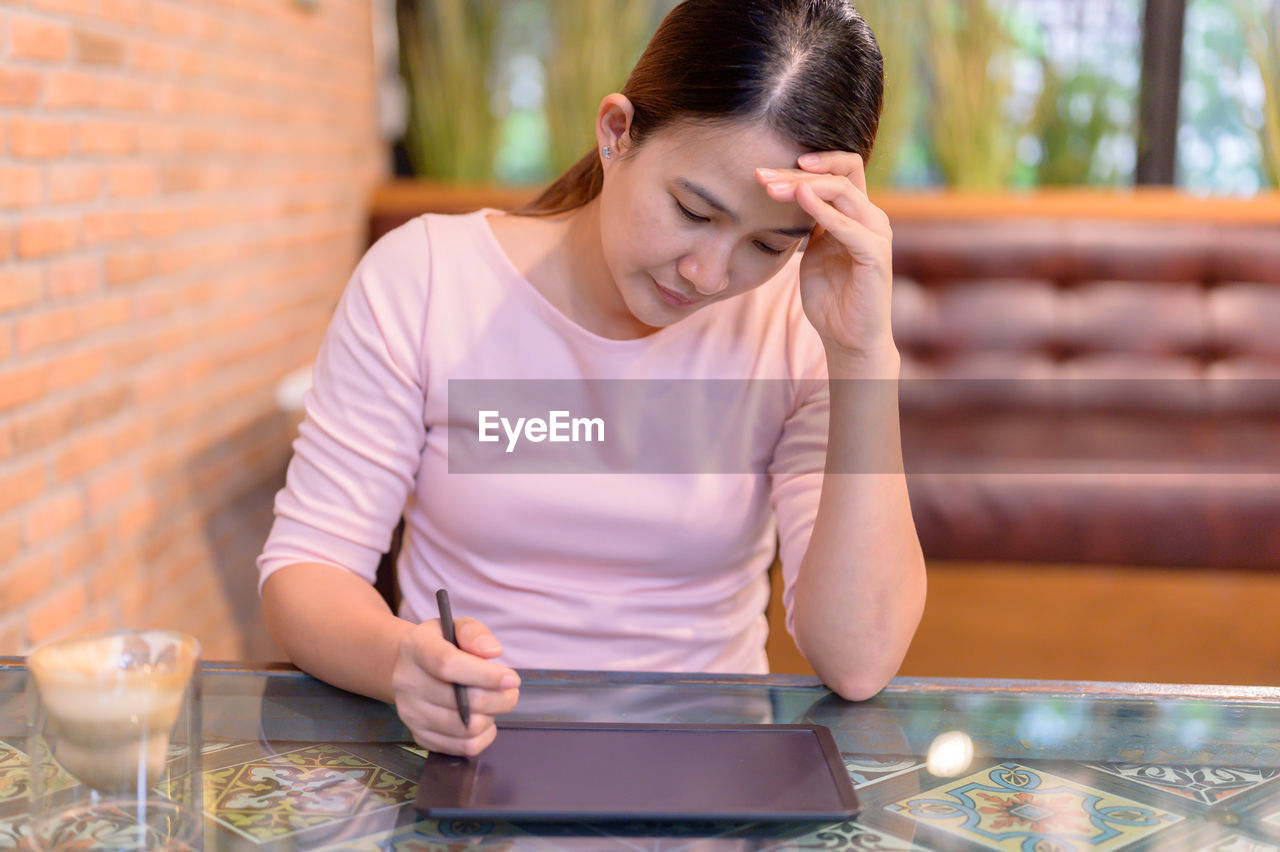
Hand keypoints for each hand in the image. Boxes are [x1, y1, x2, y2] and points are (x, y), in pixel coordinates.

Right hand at [391, 617, 520, 755]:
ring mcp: (410, 713)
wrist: (412, 668)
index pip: (447, 665)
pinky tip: (486, 719)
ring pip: (465, 729)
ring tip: (496, 703)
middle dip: (498, 699)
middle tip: (511, 691)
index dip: (485, 675)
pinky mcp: (419, 736)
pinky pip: (462, 748)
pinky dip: (483, 737)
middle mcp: (407, 683)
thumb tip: (492, 652)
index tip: (512, 679)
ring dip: (491, 717)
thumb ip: (474, 633)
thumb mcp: (456, 626)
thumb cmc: (442, 645)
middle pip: (460, 702)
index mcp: (415, 649)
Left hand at [756, 152, 896, 369]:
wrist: (847, 338)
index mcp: (857, 215)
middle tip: (763, 176)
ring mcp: (877, 234)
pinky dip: (823, 210)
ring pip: (843, 191)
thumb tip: (786, 195)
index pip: (840, 171)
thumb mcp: (812, 251)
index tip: (769, 170)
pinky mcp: (876, 254)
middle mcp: (872, 218)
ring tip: (772, 189)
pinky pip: (848, 225)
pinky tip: (800, 199)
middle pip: (839, 175)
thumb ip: (808, 223)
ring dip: (804, 186)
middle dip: (796, 173)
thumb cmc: (829, 298)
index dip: (808, 164)